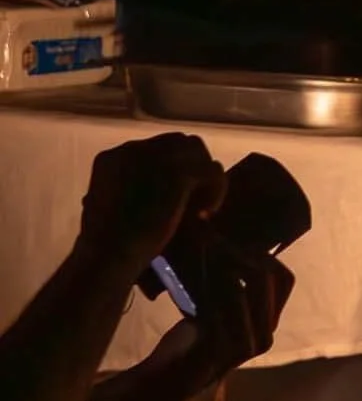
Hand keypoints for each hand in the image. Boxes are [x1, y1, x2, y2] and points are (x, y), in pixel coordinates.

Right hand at [76, 134, 226, 280]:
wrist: (107, 257)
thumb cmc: (107, 244)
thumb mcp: (115, 207)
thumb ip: (135, 188)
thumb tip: (168, 187)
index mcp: (113, 158)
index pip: (155, 149)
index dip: (172, 170)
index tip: (176, 197)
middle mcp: (131, 149)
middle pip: (178, 143)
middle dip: (192, 168)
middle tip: (195, 199)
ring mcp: (155, 157)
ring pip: (196, 151)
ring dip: (205, 177)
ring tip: (200, 208)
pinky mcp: (177, 172)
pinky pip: (210, 169)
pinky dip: (215, 190)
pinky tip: (204, 214)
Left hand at [104, 249, 294, 400]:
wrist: (165, 383)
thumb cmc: (189, 344)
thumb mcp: (216, 311)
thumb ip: (231, 288)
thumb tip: (228, 243)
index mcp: (268, 325)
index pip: (284, 279)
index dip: (264, 256)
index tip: (236, 242)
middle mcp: (265, 335)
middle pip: (268, 278)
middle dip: (243, 254)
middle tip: (216, 240)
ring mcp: (246, 344)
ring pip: (246, 288)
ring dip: (222, 266)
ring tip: (203, 252)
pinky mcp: (222, 349)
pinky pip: (222, 306)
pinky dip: (208, 286)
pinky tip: (194, 274)